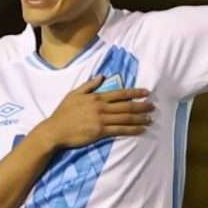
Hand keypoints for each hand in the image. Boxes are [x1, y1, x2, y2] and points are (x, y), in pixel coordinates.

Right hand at [39, 77, 156, 150]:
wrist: (55, 130)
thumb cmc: (63, 113)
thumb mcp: (74, 94)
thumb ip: (89, 85)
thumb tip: (102, 76)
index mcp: (96, 97)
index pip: (120, 93)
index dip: (134, 92)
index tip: (146, 92)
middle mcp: (100, 107)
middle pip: (126, 106)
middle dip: (141, 105)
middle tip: (153, 106)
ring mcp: (101, 120)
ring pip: (125, 118)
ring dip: (139, 118)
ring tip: (150, 118)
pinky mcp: (100, 132)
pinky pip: (119, 130)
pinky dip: (132, 130)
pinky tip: (140, 130)